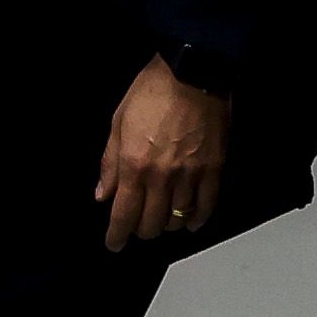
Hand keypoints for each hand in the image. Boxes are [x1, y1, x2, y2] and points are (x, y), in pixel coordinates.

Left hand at [97, 58, 228, 250]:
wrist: (192, 74)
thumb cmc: (152, 92)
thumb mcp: (118, 122)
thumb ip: (110, 163)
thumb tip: (103, 193)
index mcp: (135, 165)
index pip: (123, 214)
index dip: (117, 235)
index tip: (114, 243)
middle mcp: (162, 177)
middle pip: (151, 223)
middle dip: (140, 230)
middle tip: (136, 227)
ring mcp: (191, 175)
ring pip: (178, 219)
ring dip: (167, 225)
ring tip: (161, 221)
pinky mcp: (214, 169)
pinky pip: (207, 205)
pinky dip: (198, 219)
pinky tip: (191, 222)